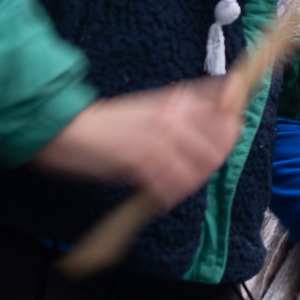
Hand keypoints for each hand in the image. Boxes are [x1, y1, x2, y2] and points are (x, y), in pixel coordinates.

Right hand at [34, 76, 243, 208]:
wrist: (69, 130)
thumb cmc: (108, 123)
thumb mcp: (151, 109)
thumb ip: (183, 114)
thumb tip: (217, 116)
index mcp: (178, 100)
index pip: (226, 112)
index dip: (230, 131)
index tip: (223, 145)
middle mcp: (175, 115)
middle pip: (219, 144)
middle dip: (211, 164)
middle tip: (194, 175)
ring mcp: (161, 138)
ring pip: (199, 168)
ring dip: (190, 184)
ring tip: (173, 189)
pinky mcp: (144, 160)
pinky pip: (172, 185)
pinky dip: (168, 196)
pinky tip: (159, 199)